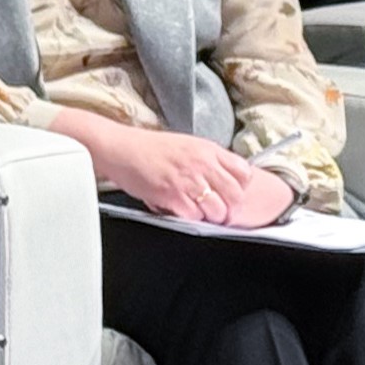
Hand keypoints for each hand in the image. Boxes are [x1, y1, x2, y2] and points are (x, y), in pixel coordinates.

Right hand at [68, 117, 293, 225]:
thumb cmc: (147, 148)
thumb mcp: (186, 145)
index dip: (241, 188)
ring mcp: (189, 180)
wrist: (120, 148)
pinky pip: (194, 216)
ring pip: (218, 209)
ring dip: (212, 217)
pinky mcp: (173, 195)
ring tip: (201, 215)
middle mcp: (203, 164)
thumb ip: (206, 160)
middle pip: (236, 195)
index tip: (233, 195)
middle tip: (222, 214)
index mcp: (208, 150)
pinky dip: (190, 219)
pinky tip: (181, 212)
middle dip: (231, 209)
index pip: (244, 172)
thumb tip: (220, 180)